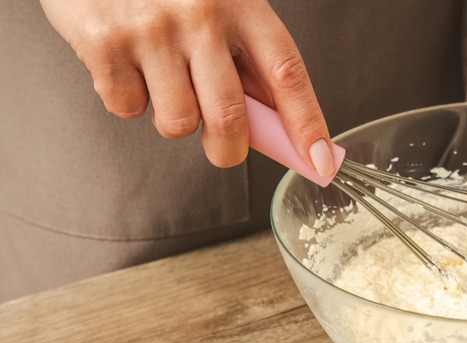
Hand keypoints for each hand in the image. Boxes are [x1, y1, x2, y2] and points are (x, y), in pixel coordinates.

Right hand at [39, 0, 335, 174]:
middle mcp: (202, 16)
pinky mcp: (106, 44)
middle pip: (230, 117)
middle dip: (228, 149)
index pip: (287, 75)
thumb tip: (275, 128)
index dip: (306, 124)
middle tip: (223, 147)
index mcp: (243, 5)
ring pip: (178, 123)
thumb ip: (247, 61)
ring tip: (163, 80)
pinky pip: (128, 109)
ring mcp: (153, 30)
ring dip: (173, 118)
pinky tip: (130, 65)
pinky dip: (129, 100)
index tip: (319, 162)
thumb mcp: (223, 9)